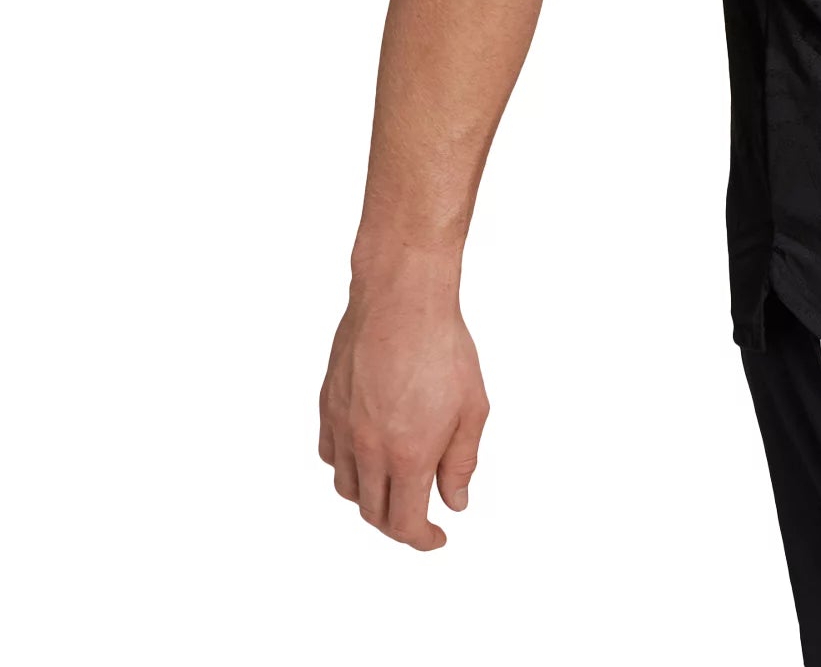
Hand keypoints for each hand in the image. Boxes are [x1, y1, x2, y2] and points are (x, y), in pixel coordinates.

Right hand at [318, 264, 488, 548]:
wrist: (401, 301)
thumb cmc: (443, 348)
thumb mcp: (472, 409)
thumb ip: (461, 462)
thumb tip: (454, 501)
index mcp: (407, 455)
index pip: (404, 522)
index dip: (421, 539)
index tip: (437, 538)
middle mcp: (367, 450)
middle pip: (373, 512)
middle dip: (398, 524)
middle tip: (421, 518)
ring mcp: (342, 428)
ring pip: (346, 487)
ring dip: (370, 498)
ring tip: (395, 487)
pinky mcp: (328, 406)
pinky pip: (329, 455)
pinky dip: (347, 467)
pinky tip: (366, 456)